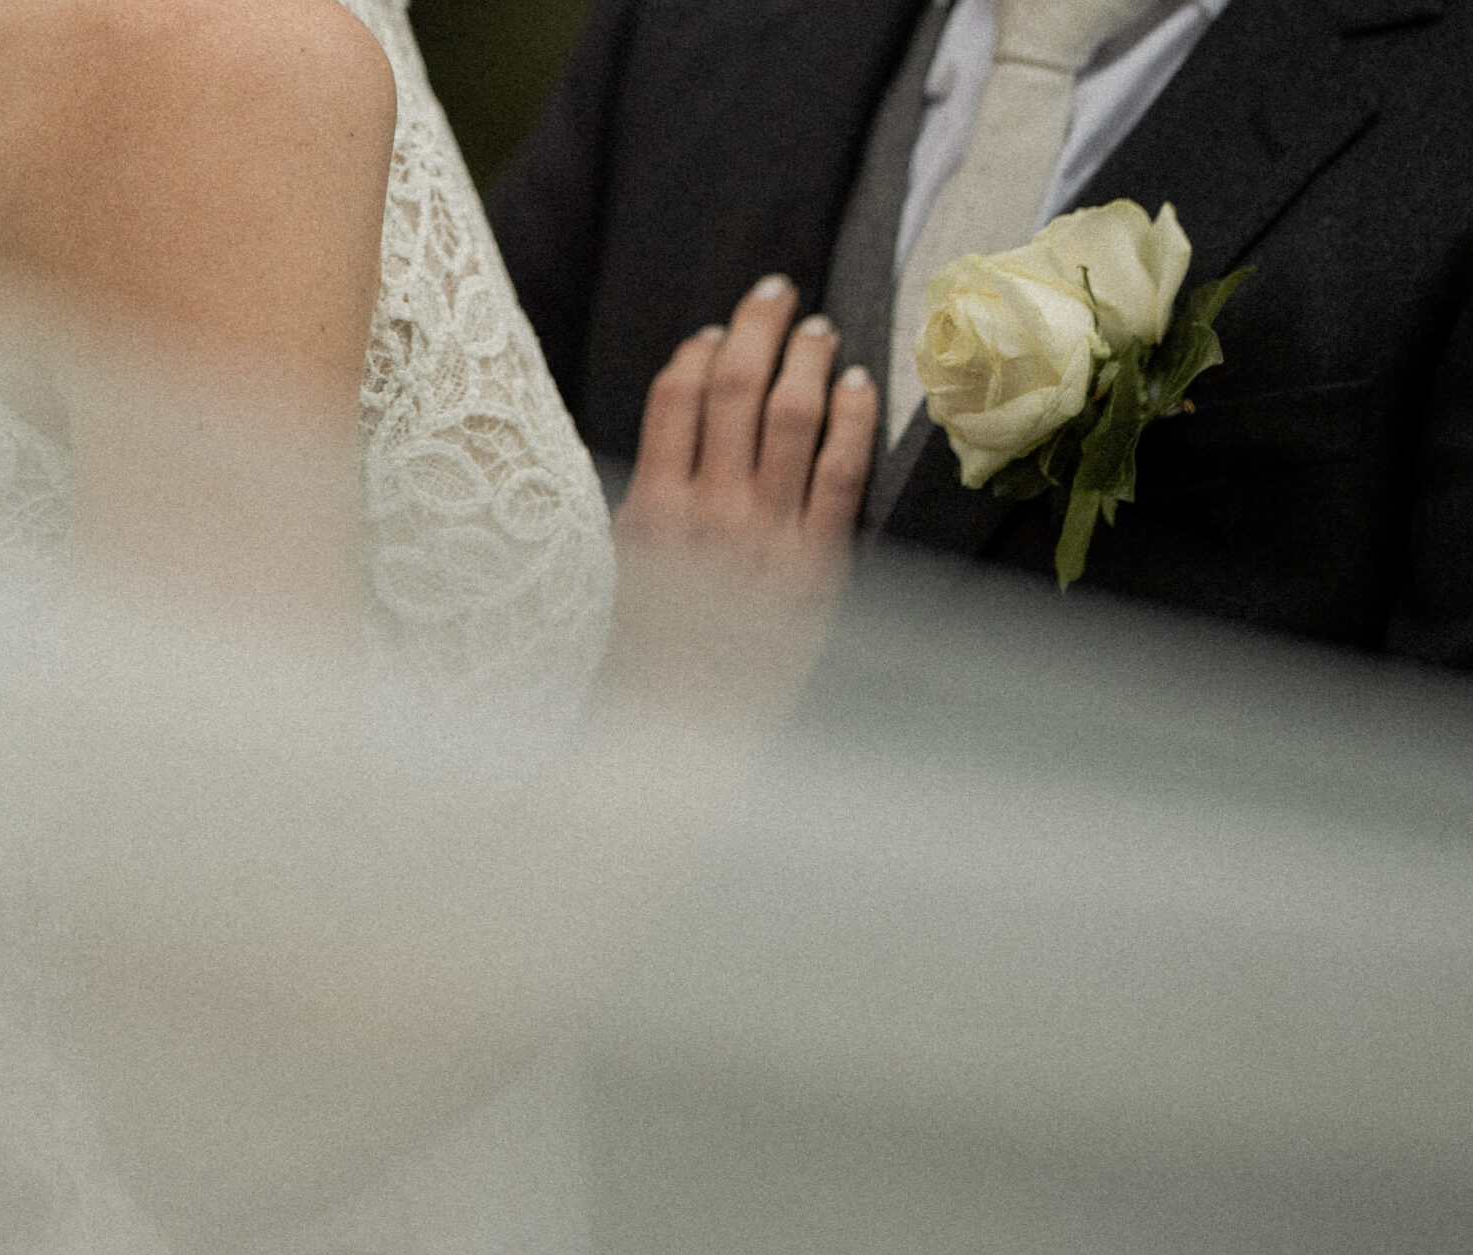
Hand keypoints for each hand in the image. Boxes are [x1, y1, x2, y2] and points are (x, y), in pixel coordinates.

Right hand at [604, 274, 878, 735]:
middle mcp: (709, 514)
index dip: (696, 353)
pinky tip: (859, 385)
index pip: (674, 398)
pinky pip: (844, 473)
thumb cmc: (640, 669)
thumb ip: (637, 513)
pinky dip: (853, 420)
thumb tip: (664, 452)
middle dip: (758, 329)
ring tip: (819, 328)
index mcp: (648, 512)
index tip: (712, 333)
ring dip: (808, 359)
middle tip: (777, 292)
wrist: (685, 745)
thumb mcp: (613, 581)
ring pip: (793, 416)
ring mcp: (768, 537)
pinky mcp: (819, 567)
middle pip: (736, 387)